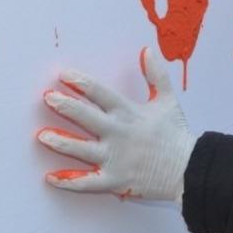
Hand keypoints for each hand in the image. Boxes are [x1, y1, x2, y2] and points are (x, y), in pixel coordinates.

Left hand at [38, 48, 196, 201]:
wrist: (190, 169)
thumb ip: (156, 75)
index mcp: (130, 113)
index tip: (63, 75)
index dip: (81, 83)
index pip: (101, 93)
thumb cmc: (176, 135)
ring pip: (82, 150)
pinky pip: (88, 183)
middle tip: (47, 98)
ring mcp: (116, 159)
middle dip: (65, 106)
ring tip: (42, 136)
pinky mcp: (115, 181)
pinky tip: (51, 177)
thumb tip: (147, 50)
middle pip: (87, 117)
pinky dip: (69, 182)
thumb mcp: (168, 100)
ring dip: (61, 142)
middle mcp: (119, 134)